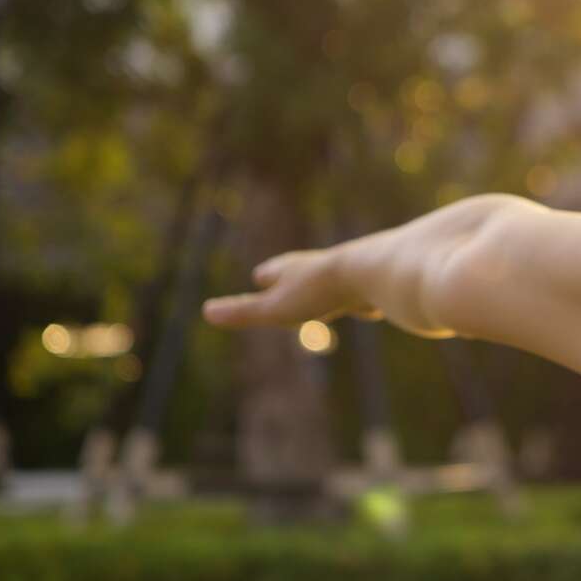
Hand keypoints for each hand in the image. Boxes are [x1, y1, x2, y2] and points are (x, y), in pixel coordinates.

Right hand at [200, 245, 383, 328]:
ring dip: (328, 289)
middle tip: (291, 280)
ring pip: (334, 282)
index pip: (274, 272)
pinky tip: (371, 309)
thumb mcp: (276, 308)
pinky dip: (362, 300)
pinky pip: (365, 294)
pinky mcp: (374, 285)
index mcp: (294, 270)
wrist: (372, 273)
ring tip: (330, 297)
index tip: (261, 277)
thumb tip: (206, 311)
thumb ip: (243, 312)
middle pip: (303, 274)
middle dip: (295, 278)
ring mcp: (348, 274)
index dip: (267, 277)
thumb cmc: (319, 292)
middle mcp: (319, 267)